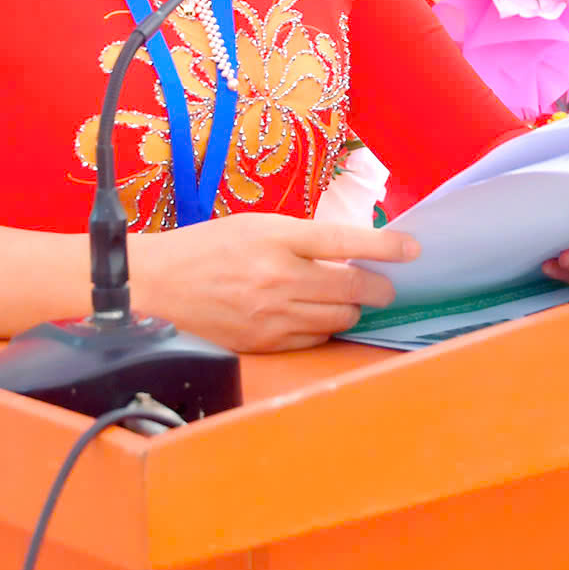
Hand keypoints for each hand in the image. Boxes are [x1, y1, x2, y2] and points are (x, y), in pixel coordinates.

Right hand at [129, 215, 419, 353]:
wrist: (155, 287)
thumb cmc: (206, 248)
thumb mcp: (254, 226)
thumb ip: (300, 238)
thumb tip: (347, 252)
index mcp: (276, 238)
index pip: (344, 241)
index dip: (385, 247)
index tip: (413, 250)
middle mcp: (278, 277)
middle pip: (352, 288)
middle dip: (377, 288)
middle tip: (383, 285)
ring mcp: (272, 315)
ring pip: (339, 318)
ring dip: (352, 309)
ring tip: (348, 300)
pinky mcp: (264, 343)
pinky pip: (314, 341)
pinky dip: (324, 329)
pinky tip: (317, 318)